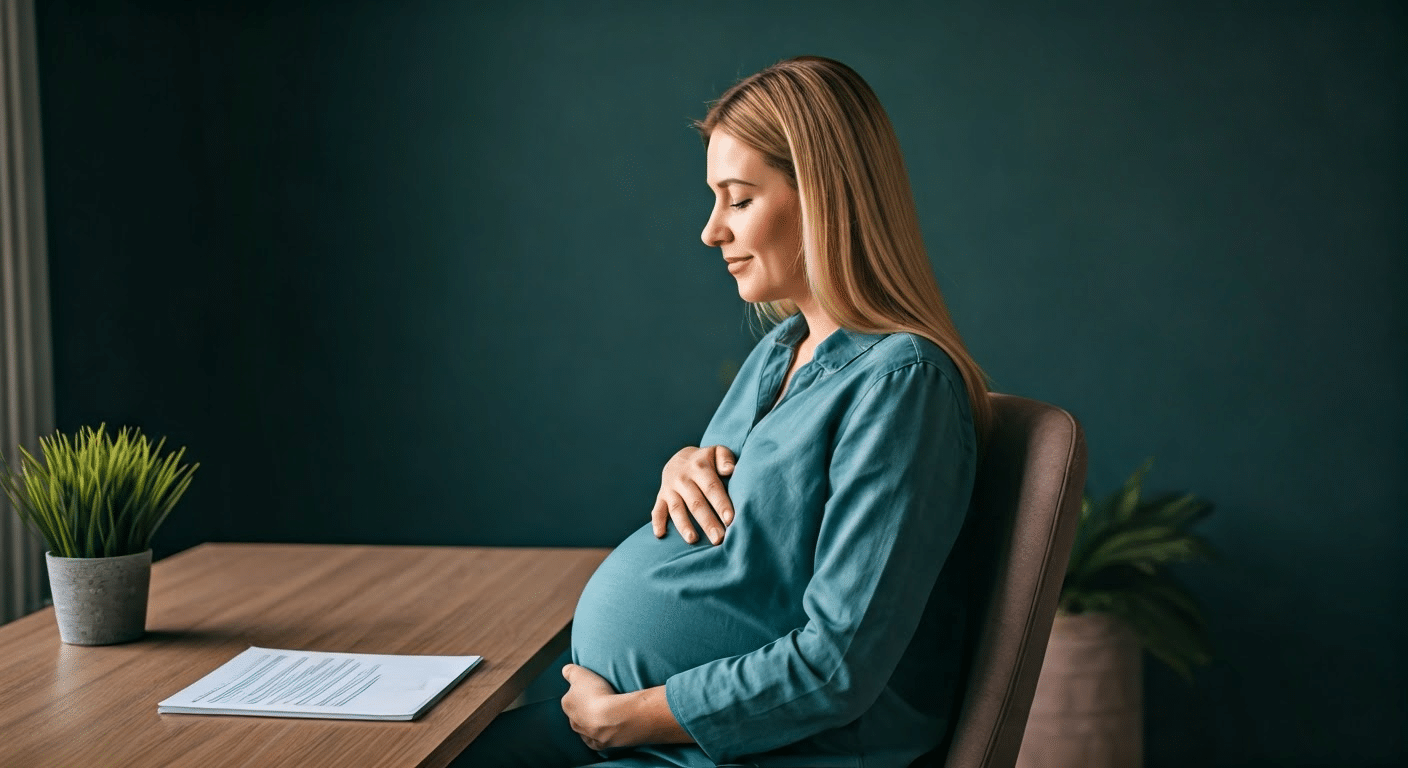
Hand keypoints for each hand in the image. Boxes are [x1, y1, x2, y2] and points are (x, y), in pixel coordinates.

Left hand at [560, 664, 692, 748]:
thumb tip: (565, 670)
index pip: (571, 697)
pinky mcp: (600, 744)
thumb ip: (570, 671)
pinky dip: (601, 736)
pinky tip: (608, 730)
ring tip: (607, 713)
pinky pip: (597, 740)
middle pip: (578, 713)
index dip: (581, 692)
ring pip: (586, 728)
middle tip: (600, 700)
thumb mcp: (580, 674)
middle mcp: (573, 722)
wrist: (613, 717)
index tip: (592, 688)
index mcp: (567, 705)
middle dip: (586, 709)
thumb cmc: (596, 694)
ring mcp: (587, 735)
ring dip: (593, 722)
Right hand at [651, 445, 735, 544]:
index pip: (711, 487)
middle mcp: (683, 478)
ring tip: (693, 540)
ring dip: (684, 525)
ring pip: (677, 509)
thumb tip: (729, 469)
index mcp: (699, 467)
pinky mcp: (661, 497)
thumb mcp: (717, 452)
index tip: (730, 520)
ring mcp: (670, 488)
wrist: (681, 458)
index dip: (720, 503)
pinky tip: (660, 535)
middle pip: (696, 502)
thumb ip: (725, 459)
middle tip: (718, 538)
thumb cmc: (708, 460)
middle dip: (707, 522)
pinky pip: (657, 510)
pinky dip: (657, 522)